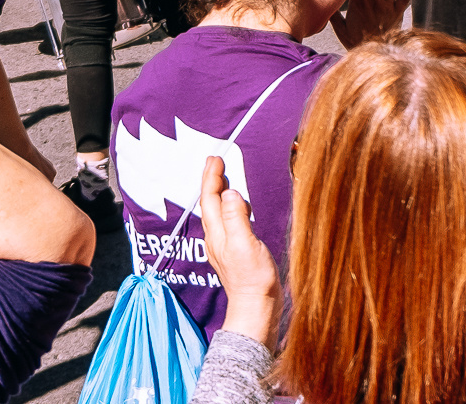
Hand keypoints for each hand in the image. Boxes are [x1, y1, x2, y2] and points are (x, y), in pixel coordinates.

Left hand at [198, 156, 282, 342]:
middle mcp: (217, 237)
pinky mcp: (235, 251)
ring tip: (225, 178)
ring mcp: (225, 245)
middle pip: (210, 203)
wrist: (256, 308)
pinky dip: (230, 207)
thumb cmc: (252, 279)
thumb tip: (229, 192)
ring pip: (218, 212)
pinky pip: (227, 221)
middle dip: (212, 181)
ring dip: (220, 193)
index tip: (215, 158)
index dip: (211, 177)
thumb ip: (236, 217)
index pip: (209, 198)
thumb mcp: (245, 243)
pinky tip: (240, 207)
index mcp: (217, 233)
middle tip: (216, 161)